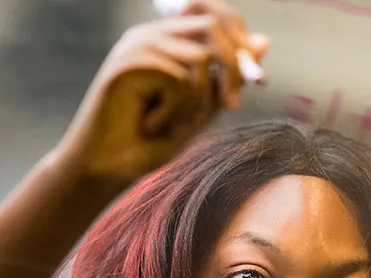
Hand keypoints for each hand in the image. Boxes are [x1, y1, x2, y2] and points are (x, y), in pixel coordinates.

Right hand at [54, 0, 268, 183]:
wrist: (107, 169)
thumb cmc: (150, 142)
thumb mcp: (201, 109)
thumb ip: (227, 77)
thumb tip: (264, 42)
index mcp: (166, 38)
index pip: (210, 9)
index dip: (238, 34)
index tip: (253, 75)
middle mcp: (151, 35)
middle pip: (212, 24)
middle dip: (235, 66)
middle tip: (231, 105)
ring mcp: (138, 46)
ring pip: (201, 57)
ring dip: (200, 100)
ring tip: (176, 124)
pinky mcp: (129, 64)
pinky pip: (179, 79)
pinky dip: (178, 111)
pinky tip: (153, 126)